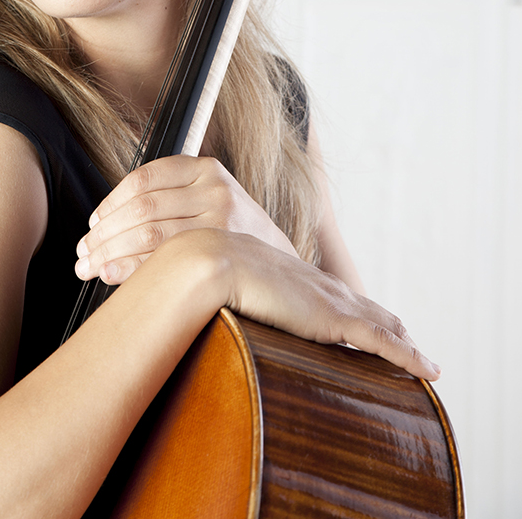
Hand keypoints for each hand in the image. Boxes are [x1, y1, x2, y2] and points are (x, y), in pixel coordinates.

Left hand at [75, 155, 294, 283]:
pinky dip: (131, 268)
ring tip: (90, 268)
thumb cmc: (232, 237)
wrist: (283, 267)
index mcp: (204, 167)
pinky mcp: (226, 250)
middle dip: (103, 233)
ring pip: (148, 233)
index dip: (111, 203)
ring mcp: (223, 218)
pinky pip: (165, 258)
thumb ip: (167, 202)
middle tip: (82, 254)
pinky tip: (112, 277)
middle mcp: (215, 187)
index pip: (143, 178)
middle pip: (141, 207)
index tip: (92, 225)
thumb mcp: (206, 202)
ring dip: (109, 253)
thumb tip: (99, 228)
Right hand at [163, 228, 441, 381]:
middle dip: (390, 326)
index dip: (357, 311)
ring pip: (383, 324)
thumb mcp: (223, 291)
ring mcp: (329, 301)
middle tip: (410, 345)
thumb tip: (207, 321)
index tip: (370, 321)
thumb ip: (227, 304)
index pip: (336, 297)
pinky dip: (409, 357)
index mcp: (294, 281)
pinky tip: (428, 370)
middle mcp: (319, 287)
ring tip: (423, 362)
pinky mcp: (334, 320)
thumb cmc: (205, 276)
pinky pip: (383, 341)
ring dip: (404, 342)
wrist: (208, 263)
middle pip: (366, 307)